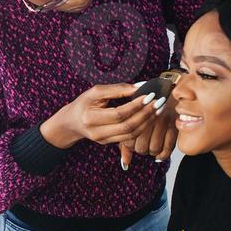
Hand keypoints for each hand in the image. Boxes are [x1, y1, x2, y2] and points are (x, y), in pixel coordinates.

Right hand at [42, 84, 160, 150]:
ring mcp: (103, 140)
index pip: (119, 113)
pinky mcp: (109, 143)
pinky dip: (142, 127)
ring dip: (147, 122)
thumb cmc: (83, 104)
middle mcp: (97, 132)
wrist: (71, 122)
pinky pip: (129, 137)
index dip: (136, 105)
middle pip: (127, 126)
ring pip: (131, 134)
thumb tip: (139, 87)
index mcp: (91, 118)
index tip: (149, 95)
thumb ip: (117, 89)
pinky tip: (150, 117)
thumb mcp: (95, 92)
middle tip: (158, 102)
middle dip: (146, 114)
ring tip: (158, 109)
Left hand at [130, 99, 178, 159]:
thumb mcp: (133, 120)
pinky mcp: (173, 125)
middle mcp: (147, 118)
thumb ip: (126, 141)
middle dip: (140, 148)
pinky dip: (163, 154)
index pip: (128, 141)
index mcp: (135, 114)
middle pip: (140, 147)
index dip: (130, 145)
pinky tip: (159, 154)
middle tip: (143, 143)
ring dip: (152, 150)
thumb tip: (125, 163)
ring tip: (151, 145)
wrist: (167, 91)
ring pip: (153, 149)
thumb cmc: (147, 106)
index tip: (133, 140)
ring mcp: (161, 122)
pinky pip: (167, 148)